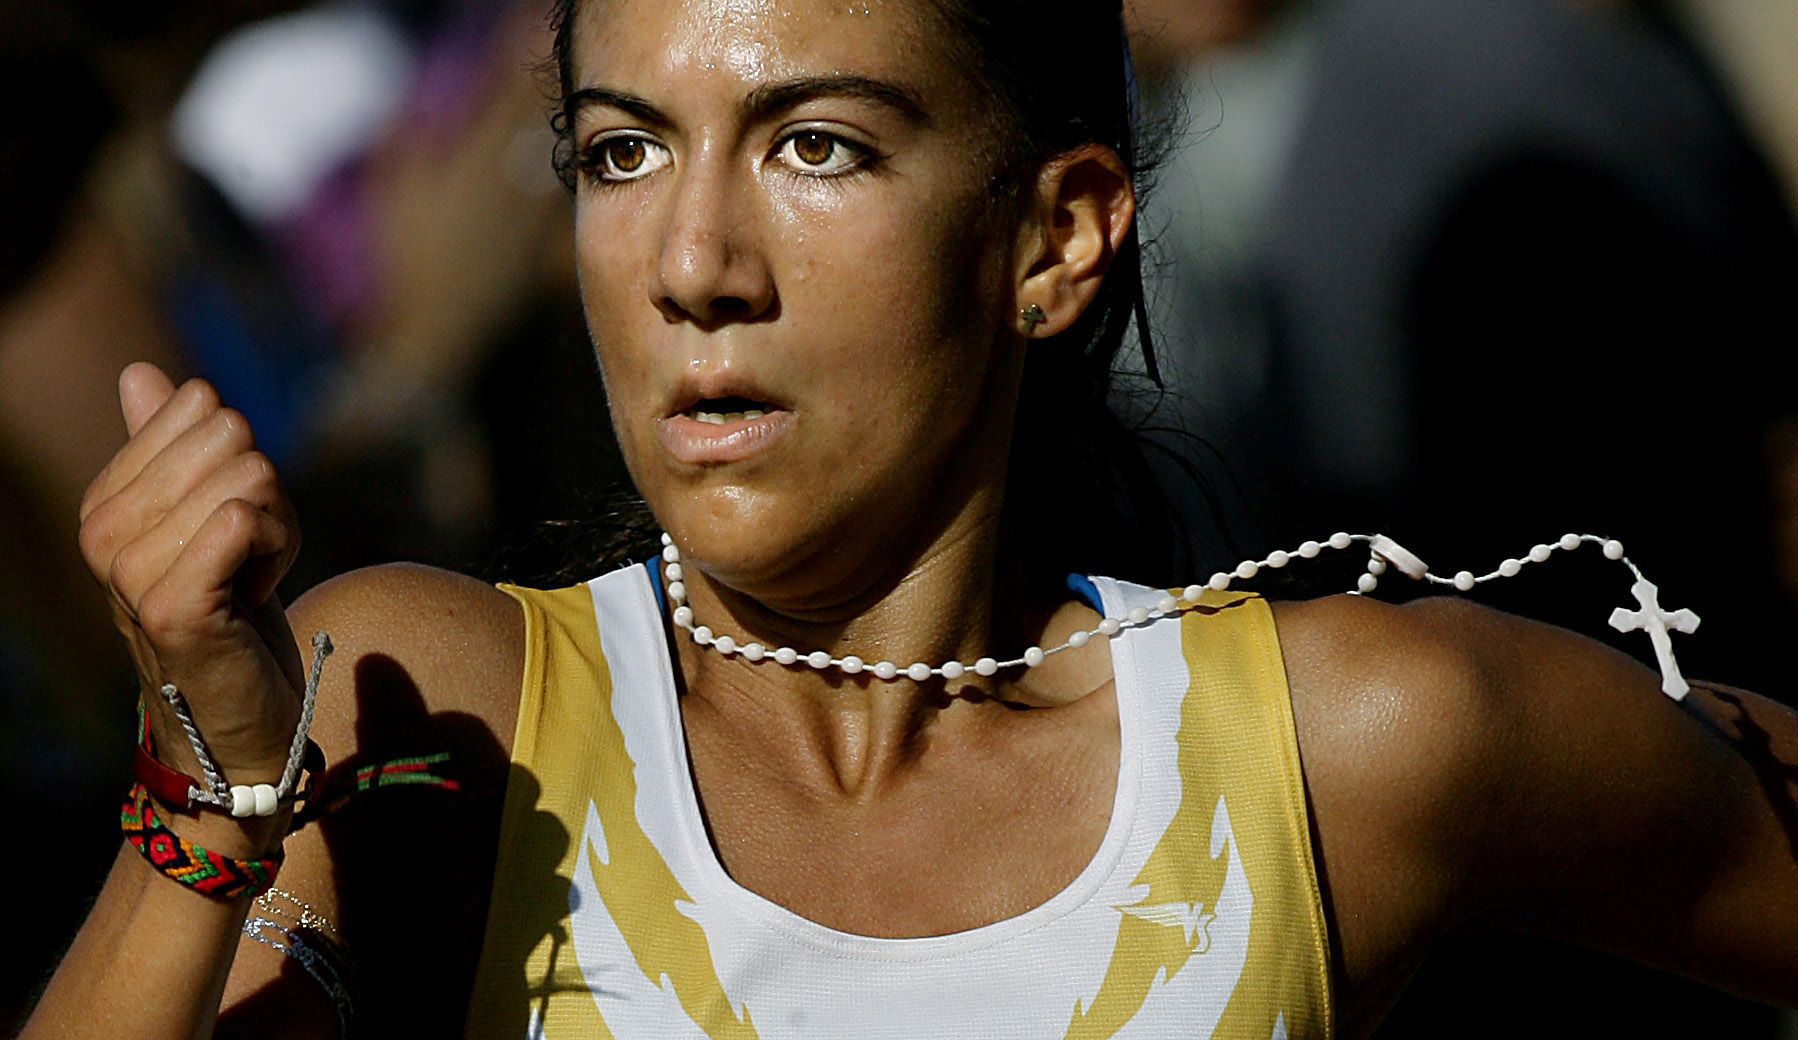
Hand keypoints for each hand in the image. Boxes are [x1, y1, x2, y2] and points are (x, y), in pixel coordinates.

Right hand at [78, 363, 305, 789]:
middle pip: (232, 437)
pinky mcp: (173, 606)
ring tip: (250, 580)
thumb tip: (142, 373)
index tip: (229, 525)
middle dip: (268, 494)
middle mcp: (104, 530)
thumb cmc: (231, 612)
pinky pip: (245, 520)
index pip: (201, 406)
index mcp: (107, 499)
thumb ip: (167, 447)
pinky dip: (278, 552)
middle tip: (248, 557)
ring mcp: (131, 571)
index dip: (241, 463)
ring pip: (250, 478)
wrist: (240, 718)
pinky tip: (254, 595)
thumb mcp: (202, 519)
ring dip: (279, 530)